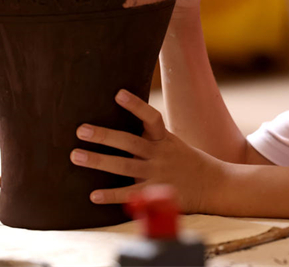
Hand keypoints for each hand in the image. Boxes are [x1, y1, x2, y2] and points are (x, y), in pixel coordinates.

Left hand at [69, 89, 221, 212]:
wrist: (212, 184)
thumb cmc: (186, 160)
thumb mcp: (173, 141)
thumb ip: (151, 134)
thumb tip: (124, 117)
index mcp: (164, 138)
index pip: (151, 118)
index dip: (135, 105)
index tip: (117, 94)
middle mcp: (159, 154)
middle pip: (129, 142)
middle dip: (104, 136)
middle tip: (81, 129)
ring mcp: (156, 174)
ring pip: (124, 167)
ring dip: (98, 161)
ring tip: (76, 156)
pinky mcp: (154, 193)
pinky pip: (129, 194)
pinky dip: (111, 195)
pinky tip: (93, 195)